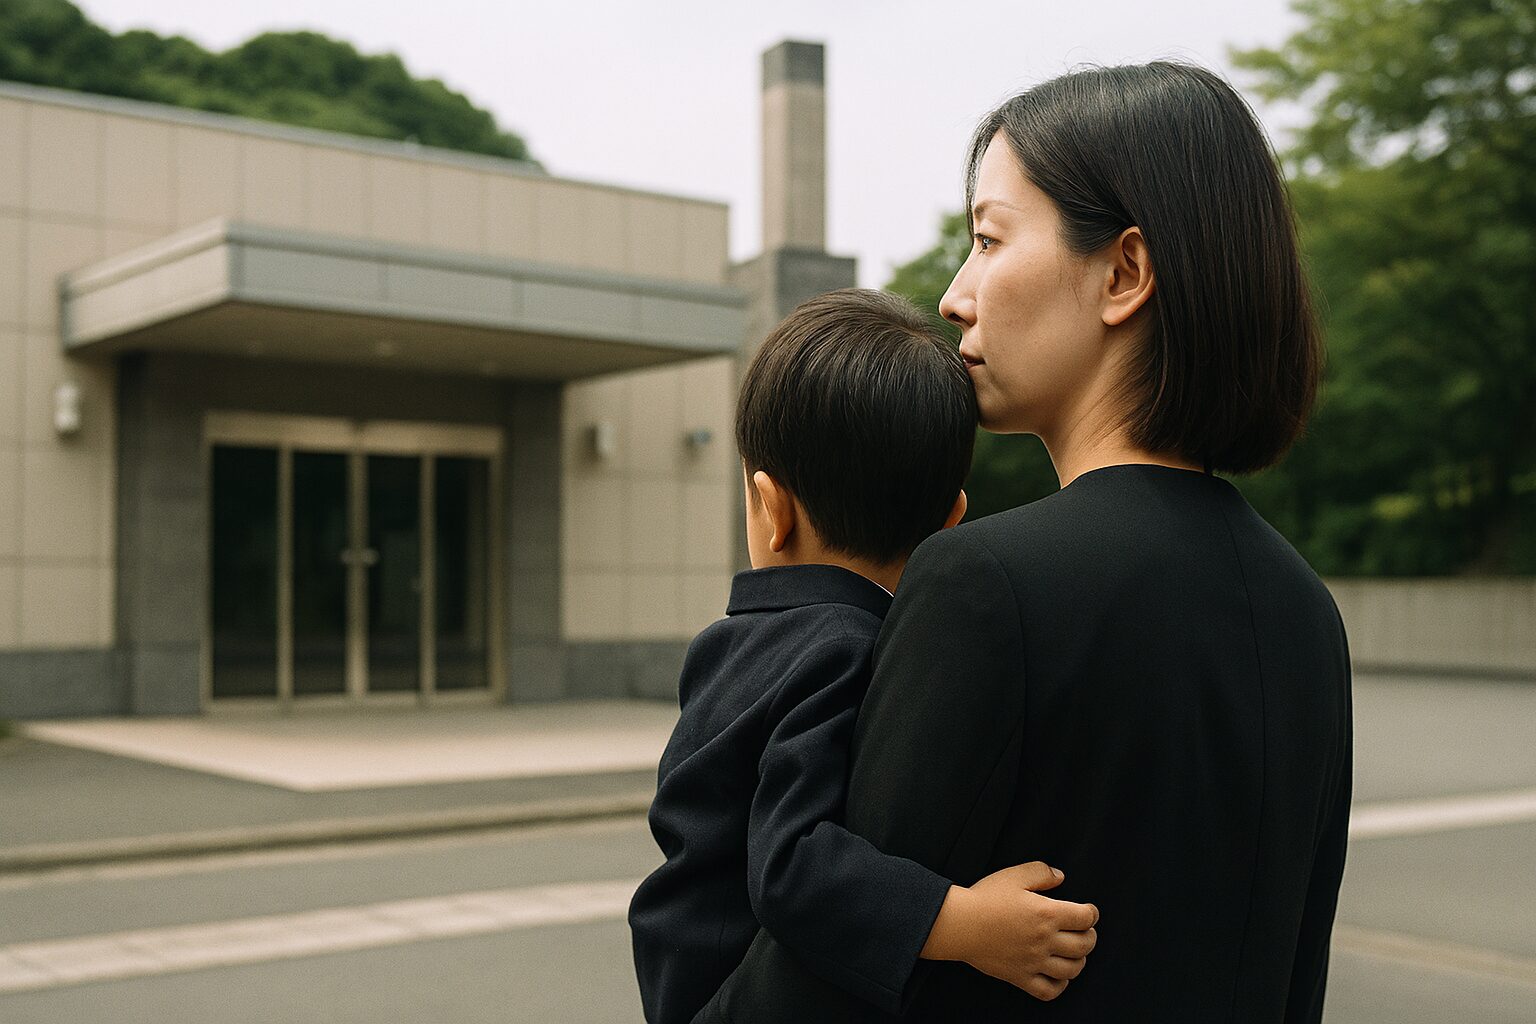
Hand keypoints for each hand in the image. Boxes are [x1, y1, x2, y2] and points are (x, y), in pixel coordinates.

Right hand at [920, 861, 1098, 1000]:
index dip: (1092, 913)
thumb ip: (1041, 872)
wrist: (959, 924)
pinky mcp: (1020, 977)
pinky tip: (1058, 976)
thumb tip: (1060, 877)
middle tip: (1085, 931)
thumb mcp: (1013, 875)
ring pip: (1072, 970)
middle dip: (1090, 937)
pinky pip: (1049, 990)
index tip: (1089, 912)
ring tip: (1074, 953)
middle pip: (1084, 945)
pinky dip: (1060, 986)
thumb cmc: (984, 898)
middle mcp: (1044, 940)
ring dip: (1079, 961)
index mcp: (1046, 914)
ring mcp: (1033, 962)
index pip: (1085, 918)